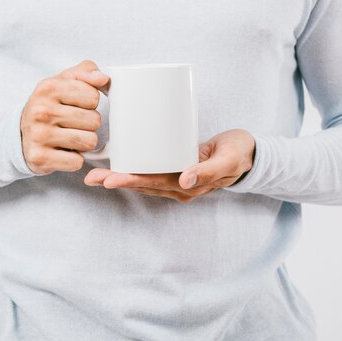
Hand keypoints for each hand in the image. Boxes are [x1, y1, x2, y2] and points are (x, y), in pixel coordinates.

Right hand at [20, 60, 109, 173]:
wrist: (19, 135)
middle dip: (89, 124)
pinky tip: (63, 151)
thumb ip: (86, 72)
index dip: (90, 103)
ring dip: (84, 142)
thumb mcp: (63, 82)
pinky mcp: (40, 158)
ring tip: (70, 137)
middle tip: (73, 124)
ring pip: (89, 141)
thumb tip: (103, 78)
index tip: (78, 105)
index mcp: (48, 88)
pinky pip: (77, 161)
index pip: (93, 96)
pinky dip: (75, 159)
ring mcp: (39, 135)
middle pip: (94, 120)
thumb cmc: (49, 105)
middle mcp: (41, 111)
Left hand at [84, 129, 255, 202]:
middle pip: (142, 184)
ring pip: (143, 180)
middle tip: (91, 177)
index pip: (154, 183)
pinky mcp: (176, 170)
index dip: (131, 181)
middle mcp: (179, 187)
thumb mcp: (228, 160)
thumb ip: (209, 171)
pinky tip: (118, 165)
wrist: (250, 154)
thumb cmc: (239, 154)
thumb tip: (185, 180)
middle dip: (116, 181)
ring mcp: (177, 180)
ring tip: (95, 174)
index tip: (109, 178)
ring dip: (120, 177)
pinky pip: (150, 173)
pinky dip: (133, 170)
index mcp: (189, 186)